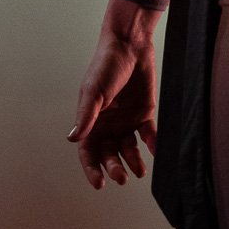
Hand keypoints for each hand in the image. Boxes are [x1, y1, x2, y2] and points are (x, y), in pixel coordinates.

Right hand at [67, 36, 157, 189]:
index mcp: (91, 121)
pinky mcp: (144, 113)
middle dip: (114, 167)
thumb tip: (72, 139)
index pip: (88, 151)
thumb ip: (85, 116)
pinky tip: (156, 151)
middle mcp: (108, 124)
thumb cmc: (106, 65)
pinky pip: (148, 134)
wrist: (130, 45)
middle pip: (109, 154)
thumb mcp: (94, 91)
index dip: (91, 169)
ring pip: (128, 149)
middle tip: (121, 177)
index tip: (99, 183)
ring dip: (133, 161)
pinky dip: (152, 144)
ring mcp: (126, 120)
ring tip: (139, 171)